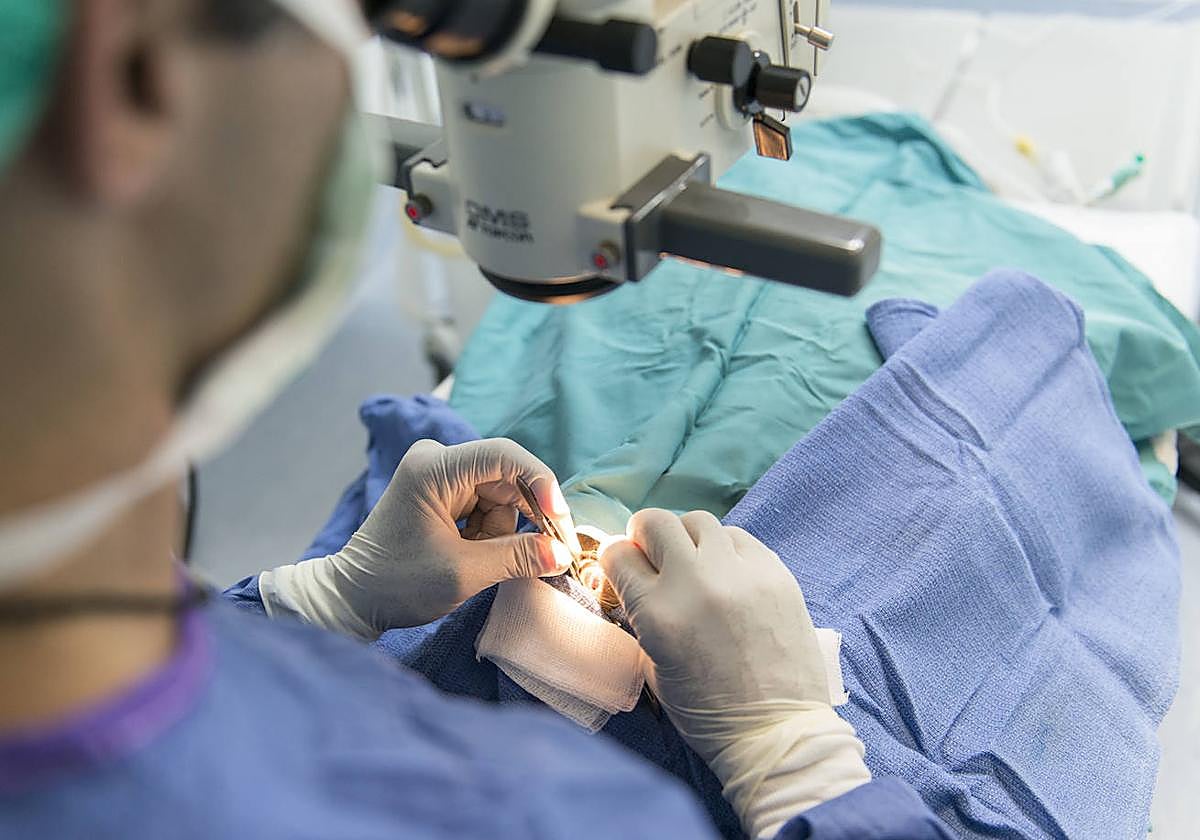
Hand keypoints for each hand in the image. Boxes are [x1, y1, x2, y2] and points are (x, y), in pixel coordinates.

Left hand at [259, 438, 578, 637]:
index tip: (558, 519)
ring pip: (501, 494)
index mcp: (433, 468)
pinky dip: (491, 531)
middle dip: (526, 514)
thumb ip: (516, 557)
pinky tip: (473, 554)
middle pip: (506, 476)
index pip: (502, 455)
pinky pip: (487, 504)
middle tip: (550, 551)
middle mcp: (436, 461)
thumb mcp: (463, 573)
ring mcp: (440, 475)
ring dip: (503, 530)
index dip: (538, 481)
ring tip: (478, 560)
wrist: (355, 597)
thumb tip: (562, 553)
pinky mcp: (444, 492)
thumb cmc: (398, 584)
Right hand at [600, 509, 869, 838]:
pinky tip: (730, 576)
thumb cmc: (707, 711)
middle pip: (656, 521)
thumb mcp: (653, 666)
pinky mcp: (776, 572)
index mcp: (658, 613)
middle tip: (654, 557)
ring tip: (696, 566)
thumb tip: (632, 576)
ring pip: (699, 521)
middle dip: (646, 536)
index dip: (616, 561)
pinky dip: (726, 550)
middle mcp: (697, 582)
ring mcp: (740, 573)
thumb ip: (639, 613)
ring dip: (688, 539)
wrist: (776, 730)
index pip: (618, 554)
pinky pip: (739, 537)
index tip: (623, 570)